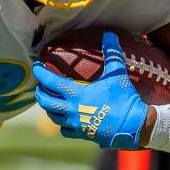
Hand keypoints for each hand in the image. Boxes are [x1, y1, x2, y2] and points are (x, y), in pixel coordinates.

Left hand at [32, 32, 150, 149]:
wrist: (133, 125)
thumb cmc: (124, 98)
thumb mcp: (117, 74)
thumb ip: (112, 53)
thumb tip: (109, 34)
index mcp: (77, 94)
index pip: (51, 82)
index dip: (40, 73)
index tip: (35, 67)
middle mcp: (72, 110)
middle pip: (46, 102)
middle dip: (39, 93)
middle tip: (39, 86)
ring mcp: (76, 124)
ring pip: (53, 117)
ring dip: (48, 108)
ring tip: (49, 102)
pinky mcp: (83, 134)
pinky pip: (65, 131)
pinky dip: (62, 124)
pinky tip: (65, 120)